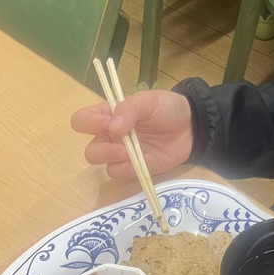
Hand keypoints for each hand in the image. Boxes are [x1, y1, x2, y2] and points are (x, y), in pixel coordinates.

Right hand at [70, 89, 193, 178]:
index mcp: (108, 114)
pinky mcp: (133, 168)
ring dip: (116, 161)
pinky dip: (130, 169)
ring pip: (101, 165)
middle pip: (90, 150)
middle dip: (103, 150)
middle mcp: (110, 136)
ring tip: (134, 155)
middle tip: (122, 146)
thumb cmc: (167, 108)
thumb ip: (128, 109)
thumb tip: (112, 127)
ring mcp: (121, 154)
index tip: (108, 124)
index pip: (82, 120)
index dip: (89, 124)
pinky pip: (119, 174)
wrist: (191, 128)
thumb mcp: (148, 100)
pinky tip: (147, 161)